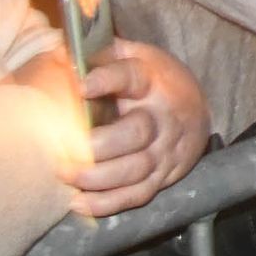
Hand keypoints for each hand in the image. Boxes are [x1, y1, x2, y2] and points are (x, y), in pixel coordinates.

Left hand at [61, 40, 209, 217]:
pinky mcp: (164, 176)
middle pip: (136, 131)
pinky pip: (137, 195)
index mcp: (151, 78)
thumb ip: (100, 53)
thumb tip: (63, 52)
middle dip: (99, 145)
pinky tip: (78, 202)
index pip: (131, 76)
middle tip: (64, 150)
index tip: (81, 86)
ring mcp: (166, 149)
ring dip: (98, 176)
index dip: (107, 81)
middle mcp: (163, 115)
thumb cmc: (149, 81)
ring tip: (66, 174)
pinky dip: (107, 203)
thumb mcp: (132, 56)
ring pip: (136, 168)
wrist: (191, 109)